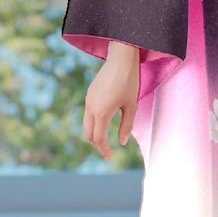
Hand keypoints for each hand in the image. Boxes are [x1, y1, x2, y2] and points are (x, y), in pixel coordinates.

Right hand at [83, 41, 139, 159]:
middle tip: (107, 151)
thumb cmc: (129, 82)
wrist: (120, 58)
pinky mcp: (90, 94)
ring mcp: (88, 100)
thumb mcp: (131, 106)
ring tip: (105, 139)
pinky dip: (94, 123)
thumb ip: (126, 126)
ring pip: (87, 124)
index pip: (99, 138)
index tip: (110, 158)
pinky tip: (104, 123)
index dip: (104, 150)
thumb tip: (122, 142)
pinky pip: (88, 113)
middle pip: (89, 133)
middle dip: (97, 144)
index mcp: (101, 113)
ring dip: (94, 133)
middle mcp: (91, 107)